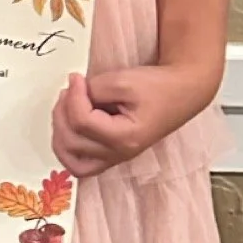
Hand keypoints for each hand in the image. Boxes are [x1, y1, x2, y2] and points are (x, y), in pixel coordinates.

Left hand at [52, 61, 221, 175]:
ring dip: (60, 135)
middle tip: (69, 91)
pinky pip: (81, 164)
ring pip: (72, 162)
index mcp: (125, 137)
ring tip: (65, 109)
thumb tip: (72, 94)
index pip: (82, 122)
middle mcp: (120, 154)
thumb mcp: (123, 80)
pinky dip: (69, 149)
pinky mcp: (113, 155)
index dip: (73, 96)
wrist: (182, 93)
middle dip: (62, 113)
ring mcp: (116, 158)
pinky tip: (68, 127)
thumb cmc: (158, 87)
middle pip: (72, 142)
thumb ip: (93, 89)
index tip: (76, 78)